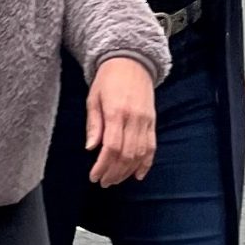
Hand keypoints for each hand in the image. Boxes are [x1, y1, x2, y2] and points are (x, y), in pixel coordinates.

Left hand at [87, 55, 158, 185]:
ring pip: (140, 153)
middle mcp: (134, 119)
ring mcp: (146, 121)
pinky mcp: (153, 122)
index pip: (112, 147)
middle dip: (114, 172)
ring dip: (127, 171)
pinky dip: (146, 163)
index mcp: (116, 112)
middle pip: (127, 154)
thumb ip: (94, 125)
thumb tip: (91, 148)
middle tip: (103, 182)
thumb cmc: (108, 80)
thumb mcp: (93, 99)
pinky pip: (152, 146)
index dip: (103, 165)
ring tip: (115, 180)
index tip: (94, 176)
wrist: (131, 62)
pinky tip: (138, 174)